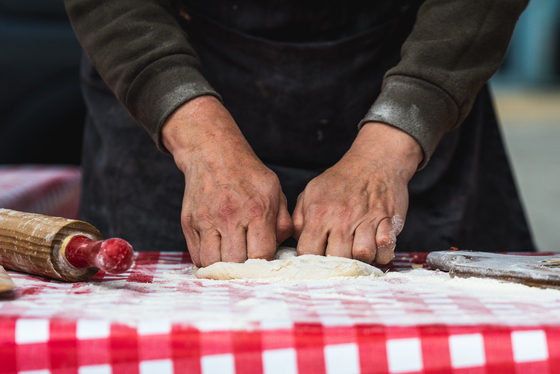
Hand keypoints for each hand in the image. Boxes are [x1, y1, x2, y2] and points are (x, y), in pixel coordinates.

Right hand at [162, 96, 292, 266]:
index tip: (264, 262)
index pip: (260, 255)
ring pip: (212, 263)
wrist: (213, 153)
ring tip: (231, 261)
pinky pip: (196, 256)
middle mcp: (230, 217)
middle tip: (247, 265)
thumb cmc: (248, 175)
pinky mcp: (189, 222)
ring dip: (223, 267)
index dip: (264, 264)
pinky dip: (207, 260)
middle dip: (243, 269)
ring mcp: (206, 220)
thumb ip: (282, 223)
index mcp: (257, 210)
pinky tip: (217, 253)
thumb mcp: (275, 191)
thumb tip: (280, 251)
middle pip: (235, 263)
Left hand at [292, 122, 421, 263]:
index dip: (311, 262)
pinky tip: (375, 246)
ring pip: (363, 256)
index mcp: (318, 213)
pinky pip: (385, 250)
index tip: (317, 259)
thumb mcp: (311, 193)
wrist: (375, 161)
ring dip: (361, 260)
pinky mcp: (388, 221)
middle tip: (340, 257)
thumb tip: (295, 244)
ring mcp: (366, 220)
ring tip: (358, 252)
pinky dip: (382, 254)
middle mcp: (341, 218)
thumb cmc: (341, 180)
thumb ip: (299, 219)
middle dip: (337, 264)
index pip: (308, 252)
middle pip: (336, 259)